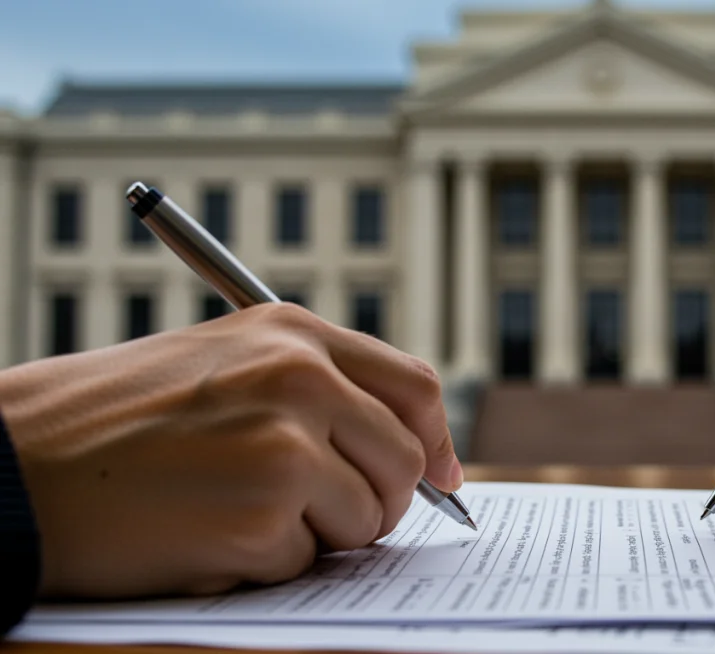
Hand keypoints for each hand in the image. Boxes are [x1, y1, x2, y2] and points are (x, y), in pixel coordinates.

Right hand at [0, 303, 459, 598]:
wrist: (16, 464)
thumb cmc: (112, 422)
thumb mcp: (225, 365)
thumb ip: (318, 390)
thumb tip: (414, 449)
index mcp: (294, 334)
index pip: (415, 387)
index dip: (437, 440)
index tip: (440, 476)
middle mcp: (300, 377)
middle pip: (406, 462)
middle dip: (379, 502)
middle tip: (323, 514)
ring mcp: (284, 444)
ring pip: (368, 518)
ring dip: (318, 534)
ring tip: (240, 512)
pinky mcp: (260, 513)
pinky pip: (307, 560)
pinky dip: (265, 564)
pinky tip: (205, 535)